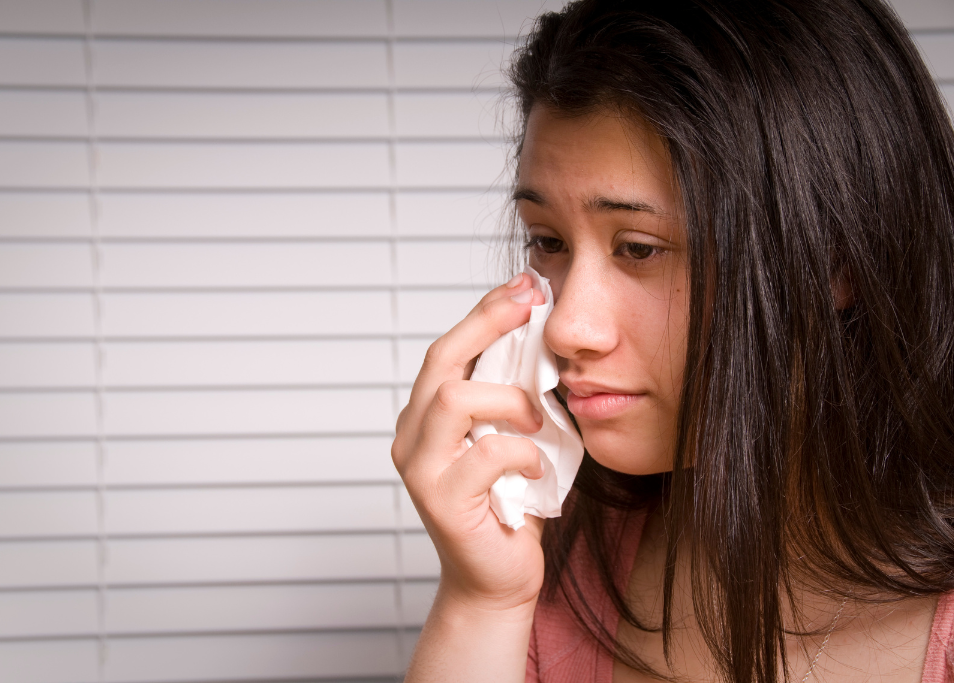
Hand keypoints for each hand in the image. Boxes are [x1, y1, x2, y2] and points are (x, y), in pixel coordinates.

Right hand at [393, 273, 547, 611]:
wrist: (497, 579)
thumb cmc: (508, 507)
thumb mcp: (509, 437)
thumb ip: (509, 396)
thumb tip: (540, 339)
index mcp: (426, 415)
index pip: (450, 348)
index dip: (486, 311)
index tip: (525, 285)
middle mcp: (412, 435)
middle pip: (441, 359)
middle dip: (488, 323)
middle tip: (533, 305)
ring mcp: (421, 468)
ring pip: (453, 397)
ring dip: (508, 399)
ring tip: (537, 420)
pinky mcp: (441, 499)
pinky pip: (485, 453)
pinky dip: (521, 452)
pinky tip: (536, 467)